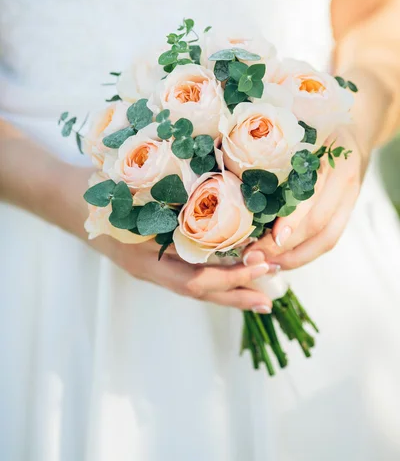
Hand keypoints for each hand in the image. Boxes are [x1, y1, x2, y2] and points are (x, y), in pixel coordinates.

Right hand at [61, 162, 272, 313]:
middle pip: (199, 291)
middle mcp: (149, 270)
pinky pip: (187, 276)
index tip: (260, 267)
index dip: (229, 276)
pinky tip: (230, 272)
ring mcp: (149, 268)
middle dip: (235, 294)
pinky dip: (212, 277)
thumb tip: (209, 188)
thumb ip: (161, 196)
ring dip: (227, 290)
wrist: (65, 198)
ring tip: (259, 293)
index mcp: (144, 259)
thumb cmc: (96, 190)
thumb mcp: (128, 191)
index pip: (195, 279)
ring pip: (194, 287)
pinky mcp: (151, 260)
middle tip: (270, 296)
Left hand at [244, 126, 369, 269]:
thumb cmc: (315, 127)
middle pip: (318, 224)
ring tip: (263, 265)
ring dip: (294, 258)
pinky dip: (304, 255)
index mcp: (333, 157)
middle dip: (284, 246)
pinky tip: (280, 260)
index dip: (293, 220)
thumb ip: (274, 145)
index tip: (270, 237)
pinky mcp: (347, 212)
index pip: (313, 196)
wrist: (352, 129)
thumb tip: (224, 155)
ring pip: (326, 239)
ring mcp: (350, 199)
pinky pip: (329, 240)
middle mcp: (346, 181)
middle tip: (251, 256)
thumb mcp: (299, 128)